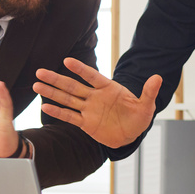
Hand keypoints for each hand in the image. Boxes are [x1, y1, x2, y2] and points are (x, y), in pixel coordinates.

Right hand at [33, 59, 161, 147]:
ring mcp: (89, 109)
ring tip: (36, 85)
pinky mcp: (86, 123)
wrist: (132, 133)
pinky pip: (70, 116)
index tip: (67, 60)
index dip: (80, 69)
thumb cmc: (139, 116)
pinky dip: (58, 112)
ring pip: (67, 99)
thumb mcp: (146, 105)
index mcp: (108, 89)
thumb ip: (149, 92)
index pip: (92, 76)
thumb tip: (158, 77)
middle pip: (72, 86)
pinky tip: (44, 106)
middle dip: (56, 79)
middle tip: (40, 71)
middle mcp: (95, 97)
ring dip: (52, 93)